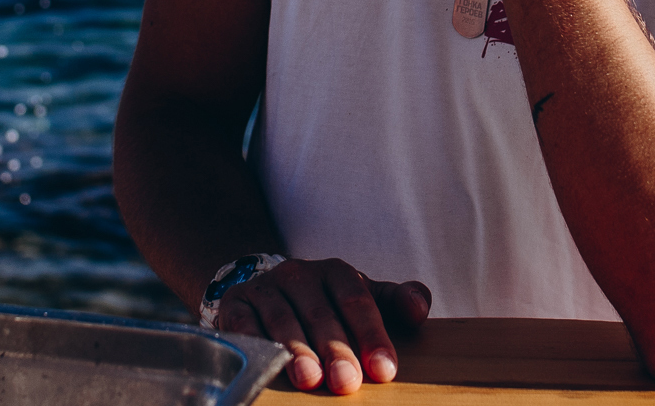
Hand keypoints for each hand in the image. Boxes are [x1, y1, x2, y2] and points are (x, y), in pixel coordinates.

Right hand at [215, 257, 430, 393]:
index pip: (357, 299)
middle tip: (347, 382)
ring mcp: (265, 288)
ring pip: (281, 318)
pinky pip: (241, 323)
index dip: (372, 334)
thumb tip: (419, 308)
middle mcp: (298, 274)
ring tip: (309, 379)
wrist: (270, 294)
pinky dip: (252, 342)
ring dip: (296, 350)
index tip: (384, 369)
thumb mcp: (363, 298)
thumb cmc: (327, 305)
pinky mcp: (234, 304)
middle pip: (320, 313)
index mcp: (335, 272)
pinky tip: (264, 363)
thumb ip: (396, 302)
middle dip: (335, 349)